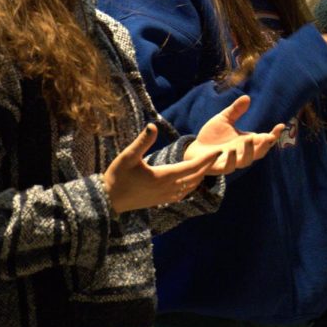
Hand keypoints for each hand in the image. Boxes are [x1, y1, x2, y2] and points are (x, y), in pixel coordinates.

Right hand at [103, 124, 218, 214]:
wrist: (107, 201)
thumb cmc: (117, 177)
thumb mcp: (127, 156)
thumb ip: (142, 142)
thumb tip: (152, 125)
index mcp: (163, 176)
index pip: (192, 167)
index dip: (207, 159)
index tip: (219, 151)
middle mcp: (168, 188)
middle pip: (196, 177)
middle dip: (208, 166)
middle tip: (219, 156)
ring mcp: (165, 196)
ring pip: (191, 186)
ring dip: (201, 176)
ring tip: (208, 165)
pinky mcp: (161, 201)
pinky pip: (183, 194)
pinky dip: (191, 186)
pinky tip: (192, 181)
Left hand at [186, 95, 285, 174]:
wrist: (194, 149)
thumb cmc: (212, 136)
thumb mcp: (224, 119)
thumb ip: (235, 111)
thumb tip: (247, 97)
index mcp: (246, 142)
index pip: (264, 140)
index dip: (274, 135)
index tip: (281, 126)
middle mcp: (242, 152)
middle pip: (259, 153)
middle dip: (265, 146)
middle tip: (269, 137)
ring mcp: (232, 161)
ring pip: (246, 161)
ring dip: (249, 151)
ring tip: (250, 139)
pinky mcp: (219, 167)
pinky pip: (228, 166)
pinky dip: (230, 160)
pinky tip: (229, 151)